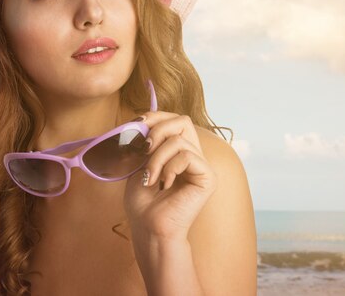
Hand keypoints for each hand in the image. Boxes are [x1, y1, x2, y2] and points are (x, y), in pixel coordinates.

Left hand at [123, 112, 217, 241]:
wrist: (148, 229)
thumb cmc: (142, 203)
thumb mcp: (137, 164)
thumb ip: (144, 142)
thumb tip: (141, 121)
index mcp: (178, 151)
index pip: (175, 120)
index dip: (157, 116)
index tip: (136, 124)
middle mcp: (193, 155)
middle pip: (183, 121)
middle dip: (158, 130)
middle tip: (143, 149)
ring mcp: (202, 166)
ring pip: (180, 140)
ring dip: (157, 157)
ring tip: (149, 177)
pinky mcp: (208, 177)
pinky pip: (188, 156)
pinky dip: (170, 167)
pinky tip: (164, 184)